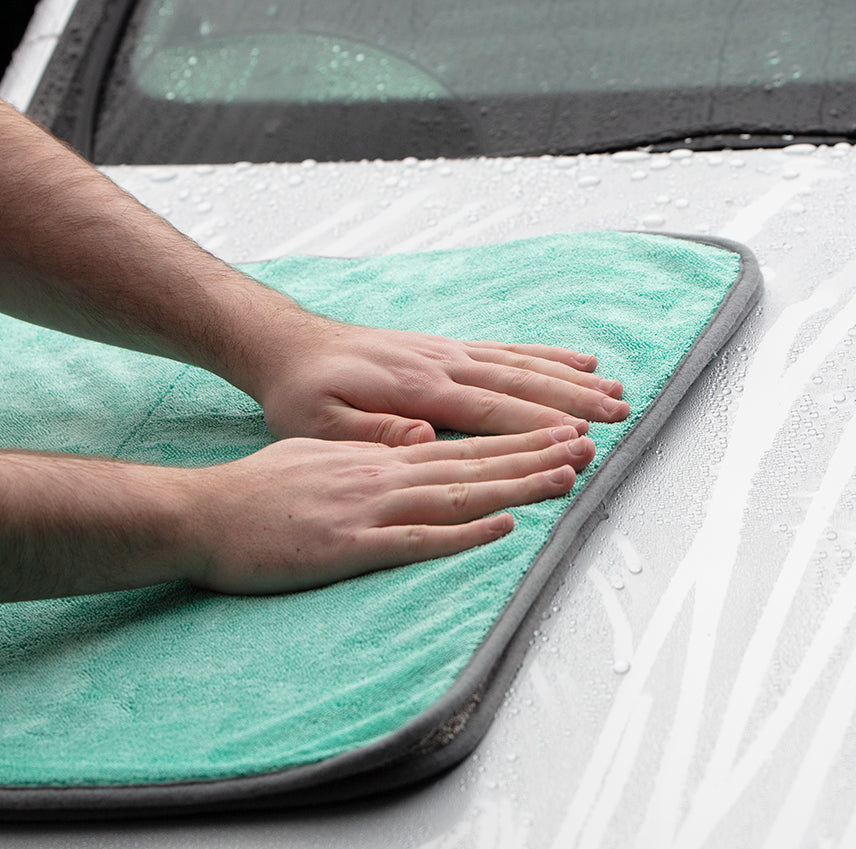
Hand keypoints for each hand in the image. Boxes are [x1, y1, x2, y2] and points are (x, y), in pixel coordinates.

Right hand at [185, 426, 594, 593]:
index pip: (457, 443)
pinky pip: (416, 540)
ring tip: (567, 477)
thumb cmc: (254, 490)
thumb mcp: (312, 454)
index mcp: (374, 456)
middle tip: (589, 445)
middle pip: (471, 463)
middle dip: (534, 453)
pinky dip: (464, 533)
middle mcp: (381, 474)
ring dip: (516, 486)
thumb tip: (408, 446)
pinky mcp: (349, 546)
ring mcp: (367, 508)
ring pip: (457, 494)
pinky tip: (503, 528)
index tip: (559, 431)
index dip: (513, 438)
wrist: (201, 514)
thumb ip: (364, 451)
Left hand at [257, 318, 629, 445]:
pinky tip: (576, 359)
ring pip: (521, 363)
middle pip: (519, 383)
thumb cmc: (303, 393)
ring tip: (615, 391)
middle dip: (573, 401)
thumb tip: (423, 438)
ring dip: (570, 377)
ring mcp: (446, 352)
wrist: (291, 347)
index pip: (490, 412)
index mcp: (415, 390)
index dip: (538, 427)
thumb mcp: (320, 424)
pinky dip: (544, 354)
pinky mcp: (444, 348)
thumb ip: (372, 433)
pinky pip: (504, 349)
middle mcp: (440, 364)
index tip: (581, 440)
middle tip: (619, 417)